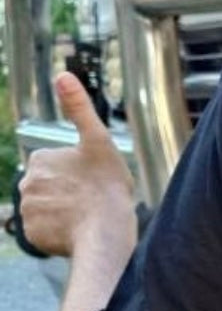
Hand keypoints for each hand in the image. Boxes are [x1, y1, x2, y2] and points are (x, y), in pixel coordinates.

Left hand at [18, 75, 135, 258]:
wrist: (105, 233)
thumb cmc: (106, 187)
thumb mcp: (99, 142)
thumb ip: (79, 108)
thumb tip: (62, 75)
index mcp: (40, 159)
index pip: (55, 165)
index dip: (76, 173)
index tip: (92, 181)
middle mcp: (27, 184)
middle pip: (49, 188)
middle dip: (66, 194)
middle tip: (91, 201)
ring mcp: (28, 211)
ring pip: (46, 210)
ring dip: (62, 214)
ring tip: (86, 219)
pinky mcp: (32, 235)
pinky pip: (44, 233)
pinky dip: (58, 234)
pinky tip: (76, 232)